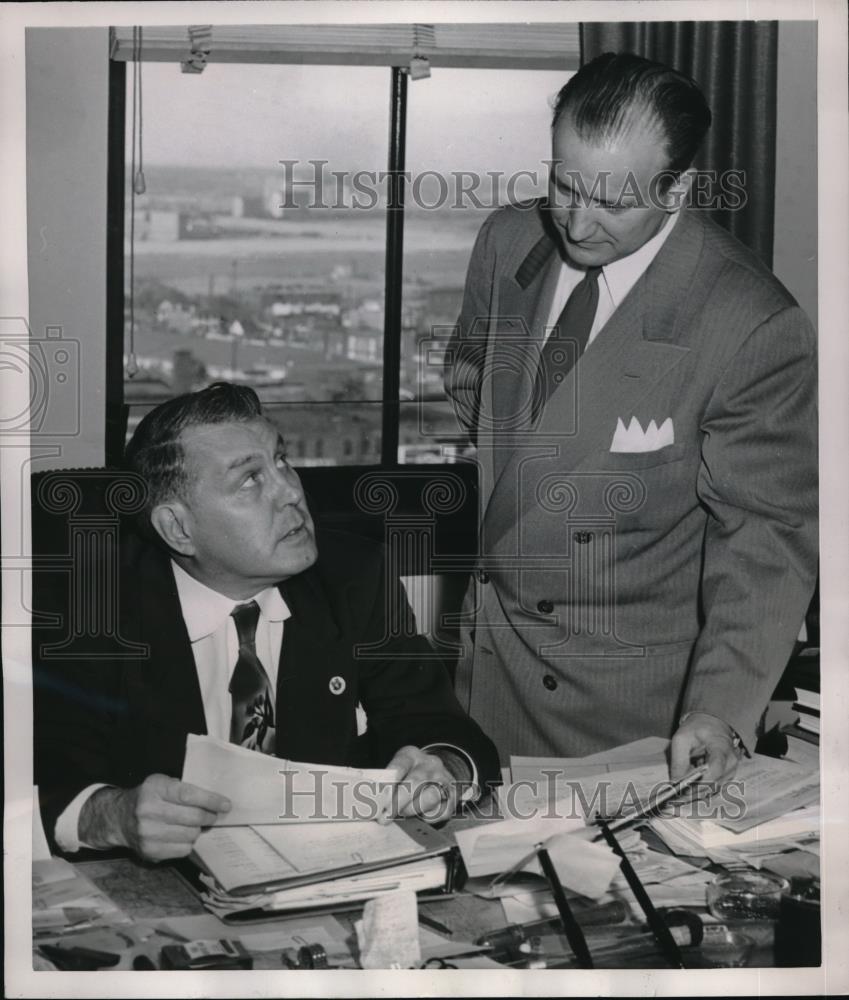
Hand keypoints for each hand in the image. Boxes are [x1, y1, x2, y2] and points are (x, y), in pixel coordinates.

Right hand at [79, 775, 230, 861]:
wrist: (120, 818)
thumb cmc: (149, 797)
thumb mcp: (162, 783)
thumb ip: (185, 789)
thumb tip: (216, 802)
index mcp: (155, 789)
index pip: (189, 795)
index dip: (211, 801)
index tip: (226, 805)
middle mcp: (149, 811)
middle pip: (193, 817)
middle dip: (209, 816)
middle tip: (213, 816)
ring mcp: (148, 834)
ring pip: (190, 835)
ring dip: (198, 830)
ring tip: (194, 825)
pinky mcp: (150, 851)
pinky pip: (182, 850)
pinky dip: (187, 843)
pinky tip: (181, 835)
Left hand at [380, 746, 457, 824]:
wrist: (437, 771)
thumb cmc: (409, 774)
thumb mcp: (397, 770)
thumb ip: (387, 783)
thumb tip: (373, 803)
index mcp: (411, 755)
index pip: (399, 766)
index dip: (389, 785)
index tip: (380, 801)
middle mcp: (430, 764)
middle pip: (415, 782)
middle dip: (399, 802)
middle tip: (386, 816)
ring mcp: (443, 778)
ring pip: (430, 796)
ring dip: (413, 809)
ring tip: (402, 815)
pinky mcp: (453, 794)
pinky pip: (443, 809)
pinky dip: (431, 817)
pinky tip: (421, 817)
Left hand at [670, 713, 742, 785]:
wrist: (711, 724)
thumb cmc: (697, 728)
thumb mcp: (681, 738)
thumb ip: (678, 761)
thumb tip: (676, 783)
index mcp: (722, 747)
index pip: (715, 769)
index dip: (700, 782)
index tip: (684, 788)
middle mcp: (731, 761)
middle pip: (714, 783)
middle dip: (694, 790)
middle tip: (677, 793)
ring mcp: (732, 770)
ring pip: (713, 788)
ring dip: (697, 789)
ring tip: (684, 783)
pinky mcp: (728, 775)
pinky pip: (714, 787)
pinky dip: (702, 787)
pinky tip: (692, 781)